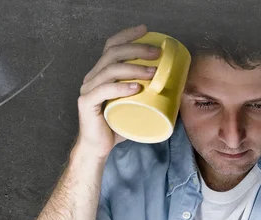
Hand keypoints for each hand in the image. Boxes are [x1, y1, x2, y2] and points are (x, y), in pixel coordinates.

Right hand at [74, 24, 159, 157]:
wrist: (99, 147)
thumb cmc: (117, 125)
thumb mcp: (134, 105)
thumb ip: (146, 94)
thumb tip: (174, 87)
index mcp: (101, 73)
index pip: (112, 46)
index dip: (127, 35)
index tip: (145, 30)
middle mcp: (92, 77)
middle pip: (113, 54)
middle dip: (137, 50)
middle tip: (157, 53)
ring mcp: (88, 89)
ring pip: (110, 70)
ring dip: (134, 69)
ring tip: (153, 72)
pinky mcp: (86, 103)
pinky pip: (104, 91)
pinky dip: (121, 88)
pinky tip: (136, 88)